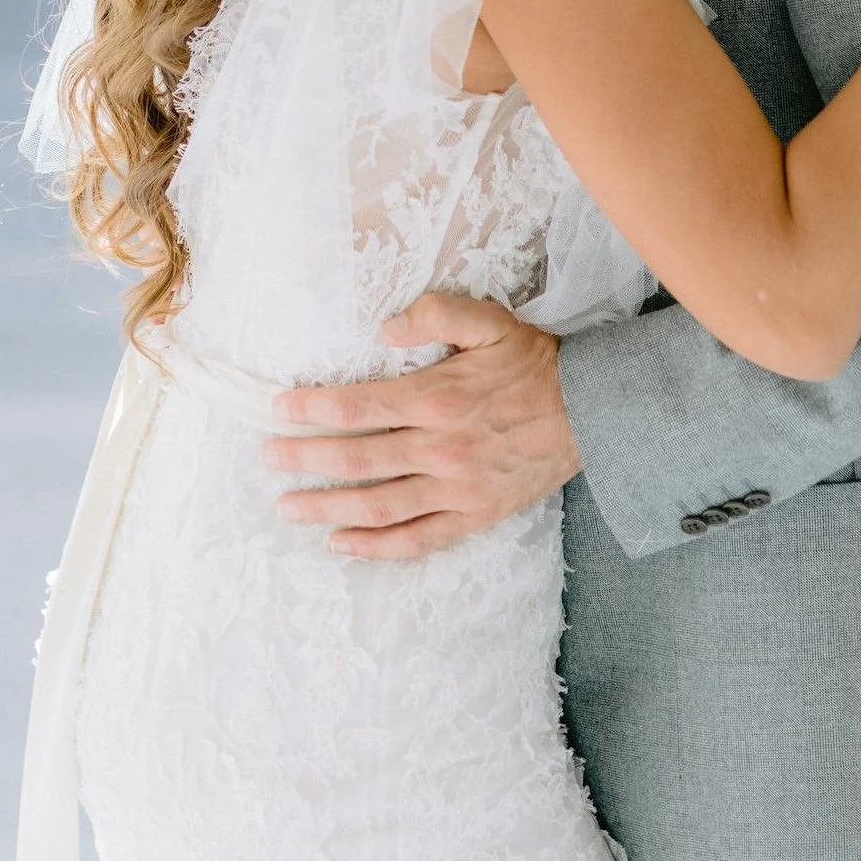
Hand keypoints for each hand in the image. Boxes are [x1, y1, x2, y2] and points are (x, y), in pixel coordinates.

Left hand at [263, 295, 577, 559]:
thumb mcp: (490, 321)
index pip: (358, 406)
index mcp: (438, 397)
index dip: (312, 410)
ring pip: (378, 504)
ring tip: (288, 506)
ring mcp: (456, 487)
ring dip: (327, 507)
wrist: (593, 411)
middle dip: (305, 458)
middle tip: (267, 458)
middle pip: (358, 458)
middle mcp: (441, 447)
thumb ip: (436, 314)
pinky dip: (376, 546)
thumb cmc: (535, 363)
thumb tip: (384, 327)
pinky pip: (417, 539)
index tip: (277, 410)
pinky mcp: (474, 515)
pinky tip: (342, 543)